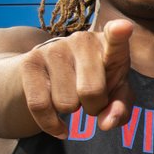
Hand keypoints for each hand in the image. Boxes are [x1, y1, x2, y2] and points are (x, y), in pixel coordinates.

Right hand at [20, 19, 134, 137]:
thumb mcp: (115, 94)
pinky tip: (60, 126)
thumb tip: (107, 123)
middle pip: (91, 91)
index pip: (116, 40)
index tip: (124, 27)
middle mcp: (82, 40)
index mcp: (109, 46)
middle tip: (91, 100)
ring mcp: (54, 48)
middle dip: (94, 107)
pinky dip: (51, 125)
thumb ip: (120, 108)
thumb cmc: (94, 82)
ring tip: (71, 96)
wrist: (48, 75)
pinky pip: (40, 106)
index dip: (119, 34)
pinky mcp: (29, 62)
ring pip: (65, 103)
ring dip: (71, 110)